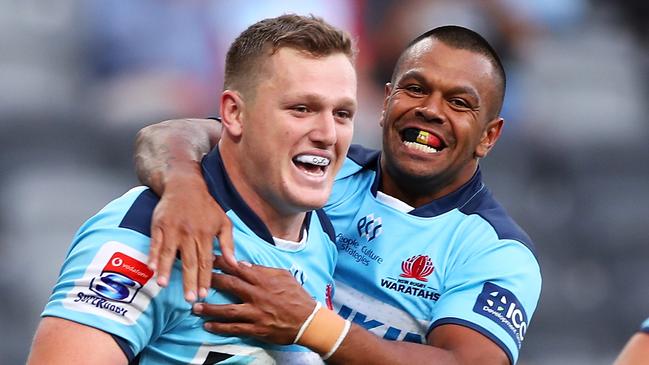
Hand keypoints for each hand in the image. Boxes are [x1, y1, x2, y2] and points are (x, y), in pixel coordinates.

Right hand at [148, 168, 235, 301]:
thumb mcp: (223, 222)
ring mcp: (173, 229)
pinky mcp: (159, 225)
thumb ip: (228, 244)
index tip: (203, 295)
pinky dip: (152, 254)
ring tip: (163, 285)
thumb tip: (234, 264)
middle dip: (189, 281)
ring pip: (170, 253)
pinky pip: (155, 242)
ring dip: (166, 269)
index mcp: (205, 235)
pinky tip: (151, 267)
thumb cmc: (207, 206)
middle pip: (189, 261)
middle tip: (188, 299)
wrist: (186, 185)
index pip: (205, 262)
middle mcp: (189, 233)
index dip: (204, 279)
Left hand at [192, 255, 315, 343]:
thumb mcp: (284, 276)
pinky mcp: (256, 329)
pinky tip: (207, 325)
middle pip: (229, 285)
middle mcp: (257, 295)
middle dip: (210, 281)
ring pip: (227, 310)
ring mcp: (256, 313)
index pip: (239, 268)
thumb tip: (244, 265)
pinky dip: (220, 327)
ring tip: (195, 307)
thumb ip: (263, 270)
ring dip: (209, 308)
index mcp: (264, 280)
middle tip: (196, 279)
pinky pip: (234, 328)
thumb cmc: (296, 296)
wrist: (308, 321)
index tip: (208, 259)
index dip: (222, 263)